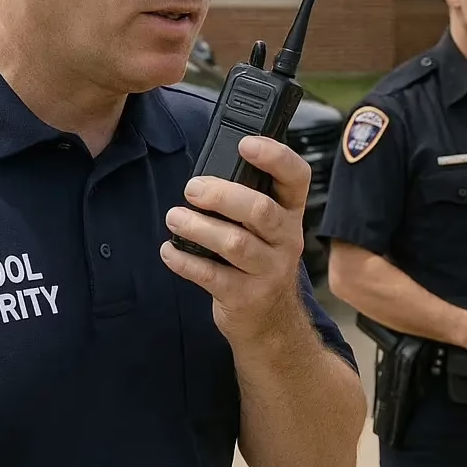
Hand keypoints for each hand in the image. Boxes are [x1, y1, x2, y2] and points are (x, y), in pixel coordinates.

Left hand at [160, 135, 310, 342]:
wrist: (270, 323)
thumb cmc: (259, 262)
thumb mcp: (266, 230)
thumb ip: (246, 200)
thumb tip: (204, 172)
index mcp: (291, 214)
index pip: (296, 177)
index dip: (275, 157)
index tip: (245, 144)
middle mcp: (287, 240)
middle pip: (261, 210)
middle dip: (222, 195)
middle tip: (192, 189)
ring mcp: (270, 271)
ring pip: (235, 244)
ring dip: (198, 228)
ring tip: (174, 218)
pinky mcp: (246, 297)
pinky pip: (212, 276)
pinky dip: (186, 261)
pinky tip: (169, 251)